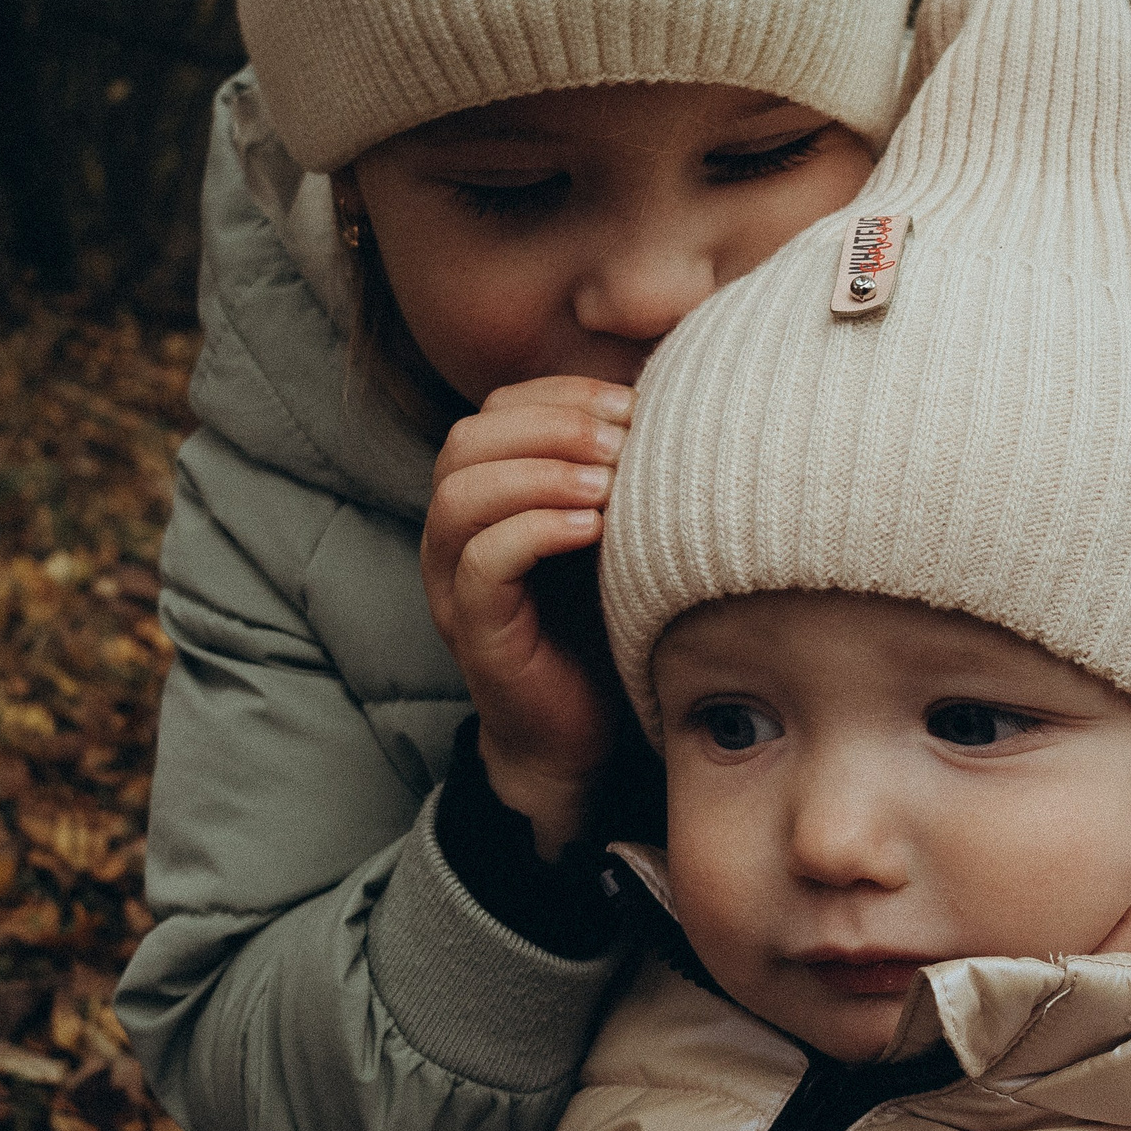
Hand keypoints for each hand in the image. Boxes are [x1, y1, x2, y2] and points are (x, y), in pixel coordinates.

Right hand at [420, 375, 634, 859]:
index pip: (496, 410)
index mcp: (487, 495)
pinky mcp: (473, 631)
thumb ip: (618, 472)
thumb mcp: (614, 531)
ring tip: (607, 485)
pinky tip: (592, 530)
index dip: (561, 395)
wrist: (580, 735)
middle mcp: (455, 534)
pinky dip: (534, 532)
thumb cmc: (603, 623)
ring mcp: (454, 584)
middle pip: (468, 442)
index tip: (632, 405)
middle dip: (551, 426)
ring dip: (541, 474)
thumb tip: (676, 397)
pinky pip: (481, 563)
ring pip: (461, 496)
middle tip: (621, 441)